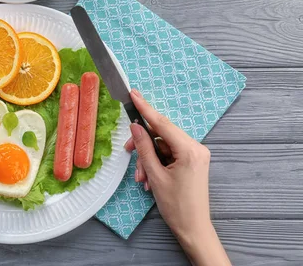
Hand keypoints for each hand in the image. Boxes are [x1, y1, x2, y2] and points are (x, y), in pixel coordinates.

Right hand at [124, 89, 230, 265]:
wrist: (192, 228)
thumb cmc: (176, 205)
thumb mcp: (155, 175)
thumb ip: (144, 148)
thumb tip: (135, 127)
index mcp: (190, 150)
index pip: (163, 123)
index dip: (145, 108)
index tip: (134, 94)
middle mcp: (196, 148)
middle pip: (161, 134)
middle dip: (143, 145)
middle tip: (127, 151)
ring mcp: (195, 154)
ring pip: (163, 146)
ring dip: (148, 159)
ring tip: (142, 178)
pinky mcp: (192, 161)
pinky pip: (168, 154)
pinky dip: (156, 163)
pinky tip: (148, 179)